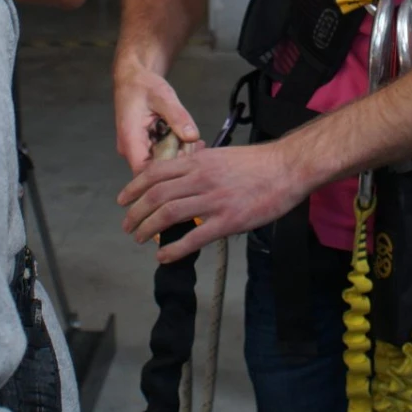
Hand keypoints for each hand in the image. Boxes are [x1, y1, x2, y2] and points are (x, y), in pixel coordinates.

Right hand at [113, 60, 199, 173]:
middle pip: (154, 170)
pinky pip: (161, 153)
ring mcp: (138, 148)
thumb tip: (192, 136)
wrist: (133, 77)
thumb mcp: (163, 96)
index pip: (144, 172)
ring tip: (196, 143)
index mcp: (130, 140)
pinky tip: (190, 140)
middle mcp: (131, 149)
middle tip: (197, 148)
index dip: (166, 172)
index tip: (187, 160)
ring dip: (178, 154)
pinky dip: (175, 148)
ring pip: (160, 163)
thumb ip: (177, 116)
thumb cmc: (143, 85)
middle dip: (177, 162)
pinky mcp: (145, 145)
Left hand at [117, 142, 310, 261]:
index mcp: (199, 161)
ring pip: (168, 215)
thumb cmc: (258, 163)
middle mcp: (201, 179)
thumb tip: (184, 167)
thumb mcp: (222, 155)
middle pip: (156, 196)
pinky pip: (193, 238)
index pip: (155, 173)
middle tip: (127, 225)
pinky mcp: (227, 221)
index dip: (134, 187)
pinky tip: (163, 256)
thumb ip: (200, 162)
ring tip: (139, 239)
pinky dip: (173, 249)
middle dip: (135, 213)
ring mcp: (213, 201)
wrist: (287, 168)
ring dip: (147, 229)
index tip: (123, 200)